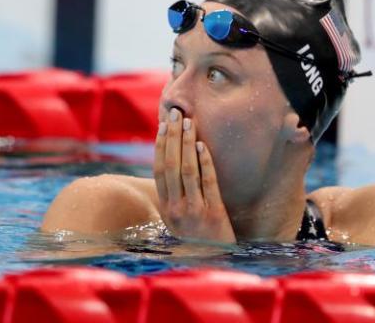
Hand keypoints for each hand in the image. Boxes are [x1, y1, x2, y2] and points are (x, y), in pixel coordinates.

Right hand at [153, 108, 235, 242]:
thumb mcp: (179, 219)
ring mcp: (194, 210)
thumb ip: (175, 196)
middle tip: (176, 114)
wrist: (215, 261)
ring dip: (187, 143)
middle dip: (173, 137)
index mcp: (166, 207)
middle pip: (171, 165)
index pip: (159, 169)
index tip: (164, 124)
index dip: (161, 145)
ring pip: (187, 170)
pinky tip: (203, 145)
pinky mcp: (213, 213)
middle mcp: (176, 208)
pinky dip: (204, 161)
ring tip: (190, 122)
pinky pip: (207, 182)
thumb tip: (173, 165)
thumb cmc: (198, 237)